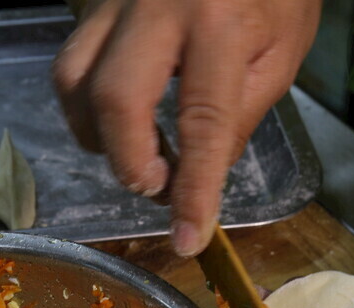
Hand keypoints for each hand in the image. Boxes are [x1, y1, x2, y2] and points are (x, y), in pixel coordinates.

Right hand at [52, 0, 322, 255]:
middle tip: (157, 184)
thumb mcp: (283, 51)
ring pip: (74, 79)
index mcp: (221, 19)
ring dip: (98, 137)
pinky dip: (85, 106)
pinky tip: (118, 119)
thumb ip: (240, 113)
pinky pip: (71, 62)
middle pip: (114, 98)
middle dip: (129, 161)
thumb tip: (199, 176)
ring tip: (139, 152)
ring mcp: (116, 0)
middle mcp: (157, 5)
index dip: (193, 188)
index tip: (188, 237)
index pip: (203, 121)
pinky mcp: (95, 2)